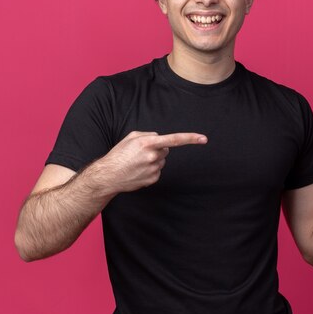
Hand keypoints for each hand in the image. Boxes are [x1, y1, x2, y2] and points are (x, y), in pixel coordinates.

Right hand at [87, 131, 207, 194]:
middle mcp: (153, 156)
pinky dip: (151, 170)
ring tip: (137, 163)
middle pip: (166, 150)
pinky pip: (158, 171)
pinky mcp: (153, 179)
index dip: (191, 138)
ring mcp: (154, 169)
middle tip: (141, 153)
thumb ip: (148, 135)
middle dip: (158, 149)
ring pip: (162, 160)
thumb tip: (160, 138)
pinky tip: (138, 171)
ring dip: (153, 160)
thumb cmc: (118, 154)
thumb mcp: (130, 137)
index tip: (204, 139)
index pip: (174, 139)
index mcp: (148, 143)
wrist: (109, 176)